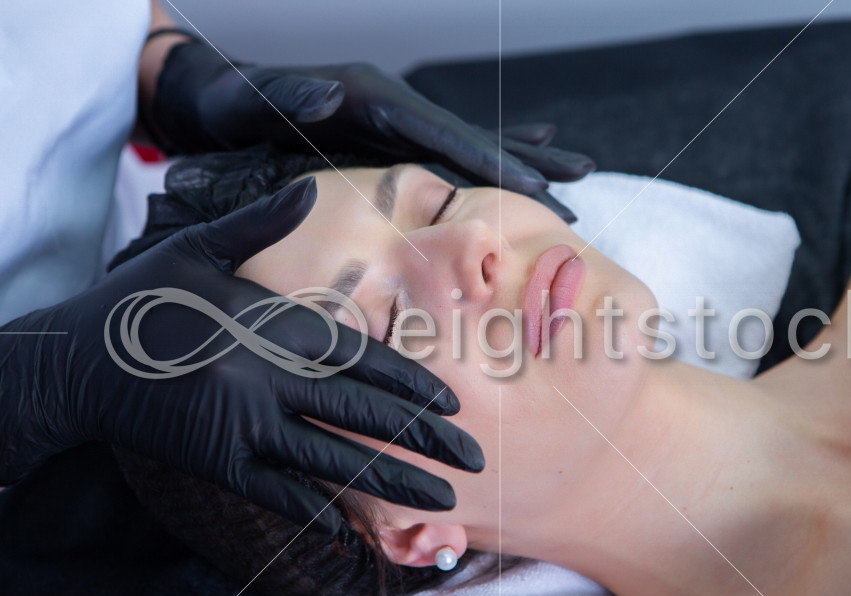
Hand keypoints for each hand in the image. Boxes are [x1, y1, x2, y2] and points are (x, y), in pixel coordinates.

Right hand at [0, 178, 482, 533]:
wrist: (76, 362)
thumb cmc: (143, 300)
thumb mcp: (198, 248)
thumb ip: (260, 224)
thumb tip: (308, 186)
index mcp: (268, 324)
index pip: (360, 356)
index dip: (411, 381)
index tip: (454, 402)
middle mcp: (264, 376)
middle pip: (362, 410)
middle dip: (424, 436)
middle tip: (476, 456)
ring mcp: (241, 424)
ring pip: (333, 456)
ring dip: (392, 479)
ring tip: (443, 496)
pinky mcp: (216, 462)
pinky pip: (278, 492)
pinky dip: (318, 511)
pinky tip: (357, 531)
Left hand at [151, 42, 594, 218]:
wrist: (206, 94)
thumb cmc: (221, 106)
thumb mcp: (243, 101)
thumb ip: (287, 94)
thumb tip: (330, 90)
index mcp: (368, 101)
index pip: (442, 135)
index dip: (489, 159)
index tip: (537, 185)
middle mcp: (391, 107)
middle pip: (471, 137)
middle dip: (525, 163)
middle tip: (580, 186)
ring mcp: (392, 120)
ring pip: (468, 145)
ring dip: (520, 161)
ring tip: (572, 179)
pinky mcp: (385, 136)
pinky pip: (447, 151)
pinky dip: (486, 156)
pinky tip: (520, 156)